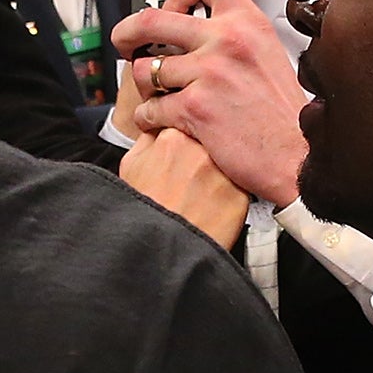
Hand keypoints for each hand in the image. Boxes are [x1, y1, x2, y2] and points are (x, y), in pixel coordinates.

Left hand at [110, 0, 309, 204]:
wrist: (298, 158)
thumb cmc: (284, 116)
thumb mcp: (268, 54)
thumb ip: (235, 35)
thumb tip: (200, 27)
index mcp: (246, 22)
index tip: (172, 10)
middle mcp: (226, 40)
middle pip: (151, 18)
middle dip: (127, 32)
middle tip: (126, 43)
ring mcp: (208, 73)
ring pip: (144, 69)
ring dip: (143, 85)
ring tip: (156, 95)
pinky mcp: (194, 108)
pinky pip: (149, 108)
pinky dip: (149, 119)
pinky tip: (163, 123)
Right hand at [119, 127, 251, 248]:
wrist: (158, 252)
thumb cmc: (144, 211)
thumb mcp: (131, 165)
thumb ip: (150, 136)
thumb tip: (160, 123)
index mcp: (173, 137)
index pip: (188, 120)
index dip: (185, 137)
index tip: (182, 150)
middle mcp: (202, 150)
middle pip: (211, 139)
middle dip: (203, 153)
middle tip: (189, 177)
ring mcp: (224, 173)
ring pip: (228, 161)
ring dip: (218, 172)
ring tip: (198, 194)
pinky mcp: (241, 196)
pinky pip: (240, 186)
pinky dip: (228, 195)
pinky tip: (210, 208)